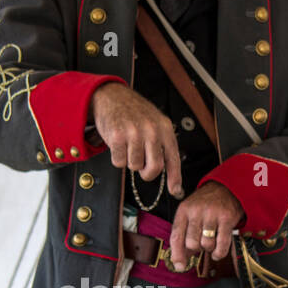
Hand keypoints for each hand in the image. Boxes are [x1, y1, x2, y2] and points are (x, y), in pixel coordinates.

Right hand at [91, 82, 183, 197]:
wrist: (112, 96)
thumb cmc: (135, 113)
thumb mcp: (155, 123)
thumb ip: (162, 145)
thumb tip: (168, 173)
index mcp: (164, 128)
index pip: (173, 158)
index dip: (175, 178)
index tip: (175, 190)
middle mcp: (151, 130)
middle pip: (154, 168)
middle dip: (146, 172)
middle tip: (141, 165)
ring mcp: (134, 133)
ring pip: (134, 166)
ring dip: (129, 161)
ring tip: (128, 145)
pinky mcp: (117, 137)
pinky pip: (119, 162)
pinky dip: (117, 157)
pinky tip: (118, 143)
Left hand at [169, 182, 244, 268]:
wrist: (226, 187)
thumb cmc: (205, 205)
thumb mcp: (190, 214)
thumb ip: (184, 235)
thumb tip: (180, 261)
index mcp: (183, 210)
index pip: (176, 236)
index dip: (177, 254)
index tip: (179, 266)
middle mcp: (196, 211)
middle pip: (192, 243)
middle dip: (196, 249)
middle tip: (201, 244)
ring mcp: (212, 214)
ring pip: (206, 244)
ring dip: (209, 249)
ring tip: (211, 243)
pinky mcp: (227, 218)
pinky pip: (222, 243)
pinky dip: (219, 253)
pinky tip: (217, 252)